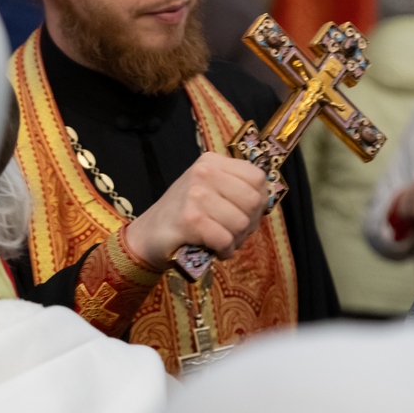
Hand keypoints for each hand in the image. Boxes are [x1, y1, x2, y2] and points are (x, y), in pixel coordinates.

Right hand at [124, 152, 269, 270]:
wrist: (147, 234)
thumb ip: (235, 189)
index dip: (260, 200)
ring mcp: (195, 194)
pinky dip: (225, 251)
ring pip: (241, 223)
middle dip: (249, 224)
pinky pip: (225, 239)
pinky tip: (215, 250)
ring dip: (236, 240)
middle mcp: (203, 172)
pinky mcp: (190, 219)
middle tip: (234, 232)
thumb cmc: (184, 213)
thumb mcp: (209, 190)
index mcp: (211, 162)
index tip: (247, 213)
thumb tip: (266, 202)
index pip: (257, 177)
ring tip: (222, 241)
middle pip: (253, 201)